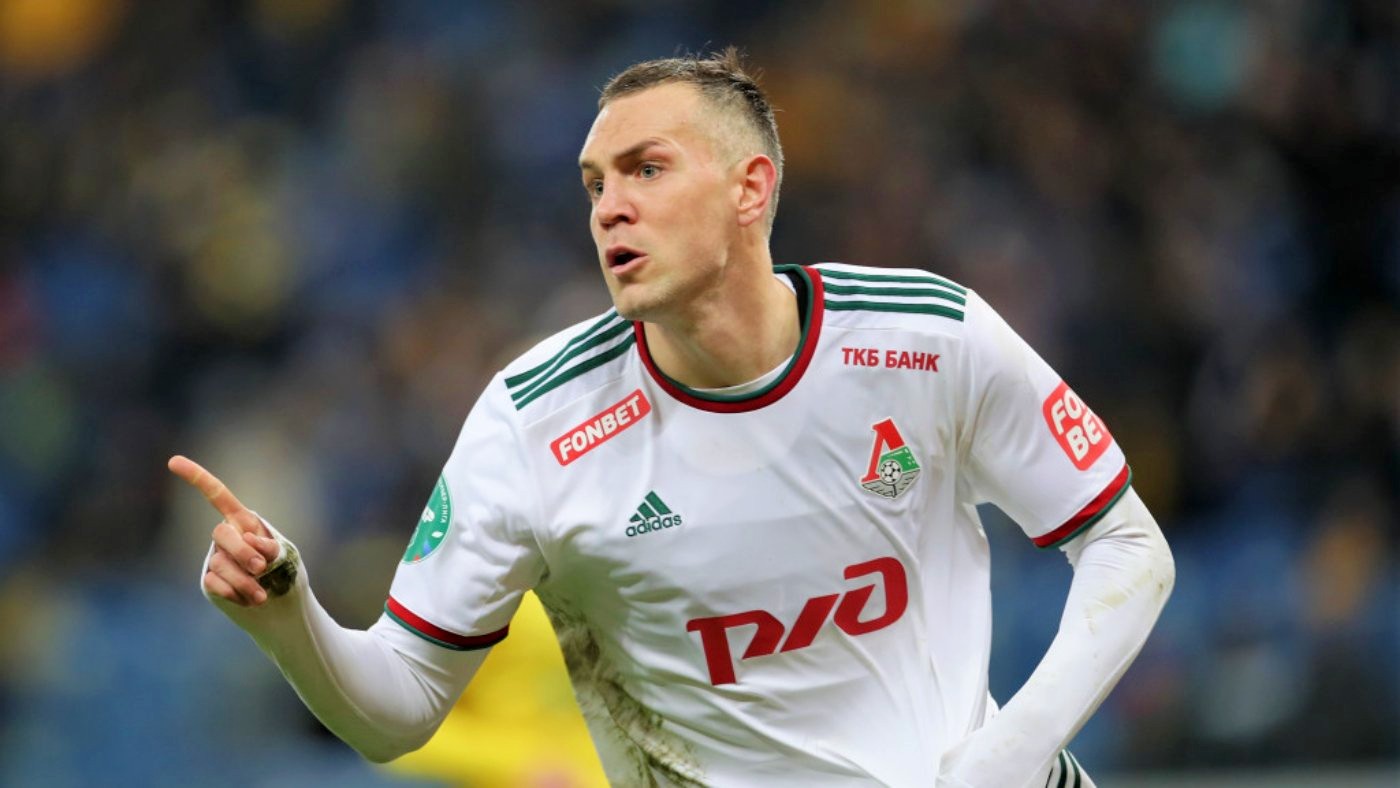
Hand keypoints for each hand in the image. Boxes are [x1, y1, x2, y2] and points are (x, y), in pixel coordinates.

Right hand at [168, 455, 282, 606]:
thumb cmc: (284, 572)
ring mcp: (215, 558)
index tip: (172, 461)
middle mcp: (225, 536)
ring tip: (263, 596)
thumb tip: (246, 540)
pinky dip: (236, 593)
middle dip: (242, 551)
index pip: (218, 496)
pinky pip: (216, 583)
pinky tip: (249, 600)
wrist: (279, 603)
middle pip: (221, 533)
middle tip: (261, 567)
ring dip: (246, 581)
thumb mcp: (284, 554)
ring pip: (222, 564)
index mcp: (244, 521)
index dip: (196, 478)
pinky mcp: (209, 580)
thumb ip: (268, 546)